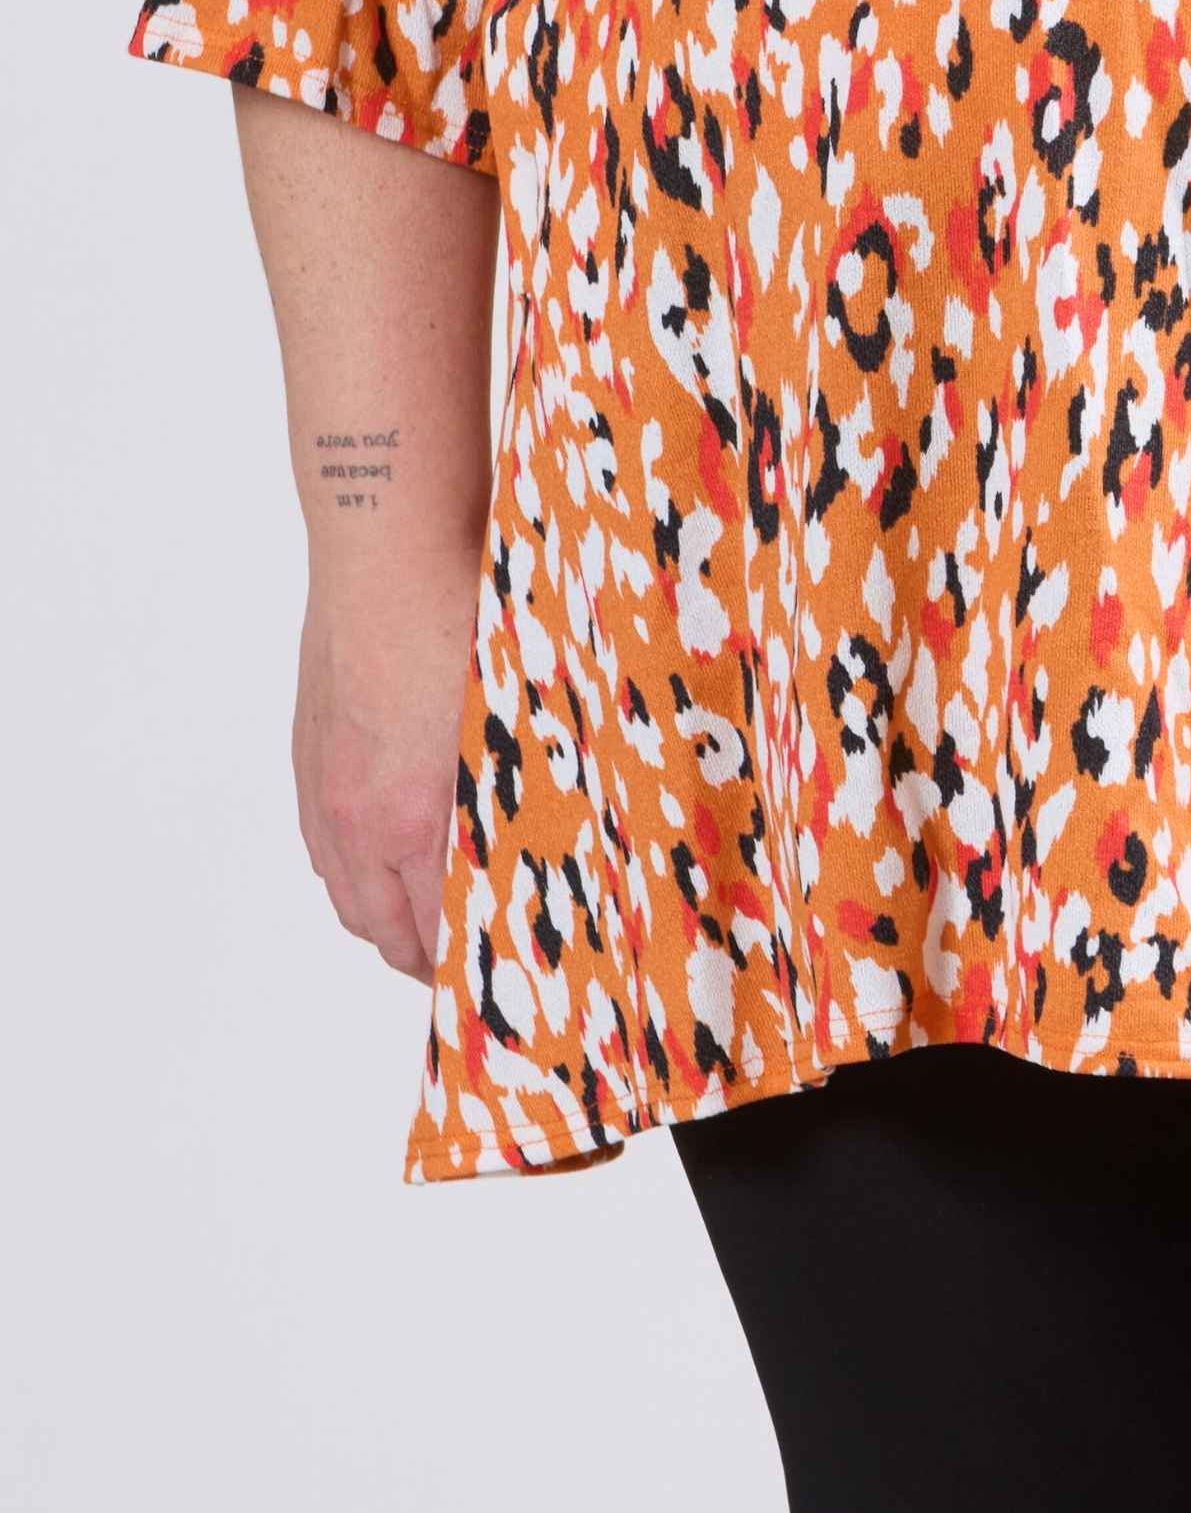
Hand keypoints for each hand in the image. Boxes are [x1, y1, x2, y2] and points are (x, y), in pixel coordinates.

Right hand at [292, 541, 480, 984]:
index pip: (430, 932)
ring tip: (419, 919)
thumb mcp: (515, 713)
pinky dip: (350, 863)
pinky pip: (322, 837)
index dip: (456, 966)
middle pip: (377, 924)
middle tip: (455, 963)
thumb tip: (549, 834)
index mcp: (413, 815)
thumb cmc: (469, 617)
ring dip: (379, 912)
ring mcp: (324, 781)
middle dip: (416, 955)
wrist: (391, 546)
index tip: (490, 976)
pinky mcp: (310, 746)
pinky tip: (379, 852)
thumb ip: (515, 789)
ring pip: (342, 884)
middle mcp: (356, 812)